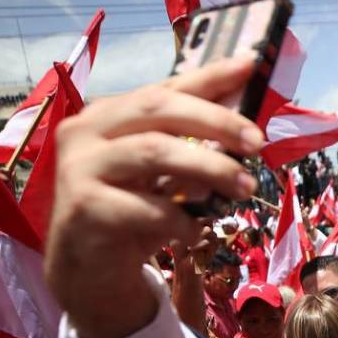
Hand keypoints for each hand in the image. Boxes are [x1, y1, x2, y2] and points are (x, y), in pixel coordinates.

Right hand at [44, 56, 263, 337]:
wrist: (86, 271)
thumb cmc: (130, 214)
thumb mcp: (162, 175)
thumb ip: (191, 147)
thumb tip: (246, 127)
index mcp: (109, 113)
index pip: (166, 88)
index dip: (209, 76)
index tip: (249, 66)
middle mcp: (87, 130)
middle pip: (159, 108)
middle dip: (215, 120)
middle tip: (256, 141)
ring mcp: (80, 166)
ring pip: (154, 151)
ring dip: (209, 169)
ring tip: (244, 187)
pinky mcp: (84, 206)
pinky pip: (146, 207)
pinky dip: (181, 219)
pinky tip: (197, 230)